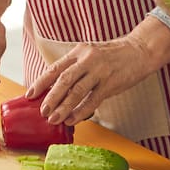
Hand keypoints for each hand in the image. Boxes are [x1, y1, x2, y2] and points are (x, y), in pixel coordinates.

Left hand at [26, 37, 155, 125]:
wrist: (139, 50)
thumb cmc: (112, 55)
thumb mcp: (90, 54)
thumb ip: (75, 68)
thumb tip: (55, 88)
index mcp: (79, 51)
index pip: (55, 68)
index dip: (41, 82)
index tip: (30, 94)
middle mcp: (87, 59)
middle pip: (64, 80)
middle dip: (50, 97)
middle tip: (42, 111)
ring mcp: (100, 71)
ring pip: (77, 91)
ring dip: (63, 107)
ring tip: (53, 119)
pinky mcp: (111, 83)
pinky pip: (93, 100)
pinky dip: (81, 111)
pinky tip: (72, 119)